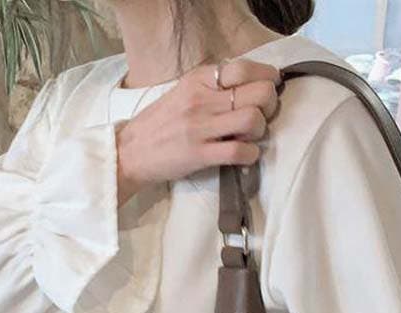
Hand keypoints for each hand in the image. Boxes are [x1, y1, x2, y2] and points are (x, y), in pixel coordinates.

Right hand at [116, 58, 281, 203]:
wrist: (130, 151)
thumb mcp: (184, 92)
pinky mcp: (199, 154)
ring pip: (253, 119)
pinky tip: (245, 156)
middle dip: (270, 106)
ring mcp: (200, 127)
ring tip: (250, 137)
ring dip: (261, 131)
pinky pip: (239, 151)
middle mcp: (201, 99)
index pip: (246, 68)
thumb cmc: (160, 124)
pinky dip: (251, 155)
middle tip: (262, 116)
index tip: (267, 90)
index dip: (267, 79)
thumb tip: (248, 87)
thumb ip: (213, 86)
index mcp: (199, 79)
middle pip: (259, 93)